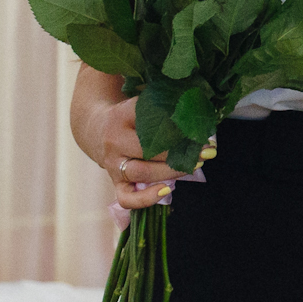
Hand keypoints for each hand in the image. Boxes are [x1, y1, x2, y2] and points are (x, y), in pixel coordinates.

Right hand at [84, 90, 202, 211]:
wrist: (96, 130)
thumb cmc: (130, 116)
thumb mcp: (141, 103)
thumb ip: (165, 103)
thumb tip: (198, 109)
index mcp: (122, 115)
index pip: (150, 118)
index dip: (179, 124)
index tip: (201, 129)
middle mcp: (114, 140)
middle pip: (149, 149)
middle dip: (181, 152)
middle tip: (206, 151)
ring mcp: (113, 164)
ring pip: (142, 172)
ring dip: (172, 172)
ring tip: (195, 166)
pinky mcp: (114, 182)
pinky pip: (126, 197)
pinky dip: (146, 199)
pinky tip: (167, 190)